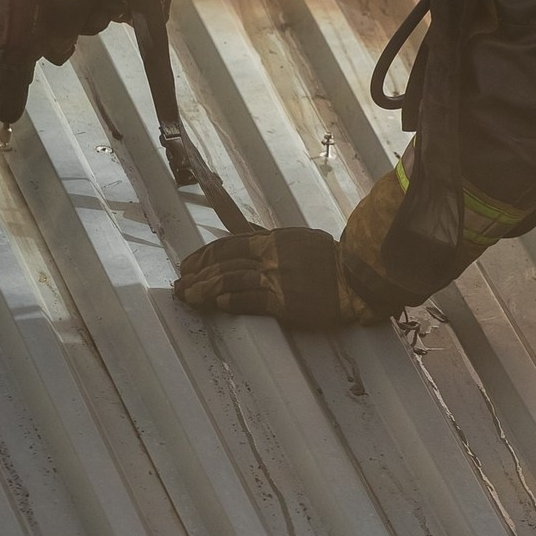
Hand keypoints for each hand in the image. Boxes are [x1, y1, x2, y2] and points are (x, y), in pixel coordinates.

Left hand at [172, 228, 386, 327]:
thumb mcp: (298, 238)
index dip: (203, 256)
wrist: (356, 279)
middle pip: (223, 262)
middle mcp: (271, 255)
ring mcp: (276, 278)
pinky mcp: (284, 302)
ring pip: (230, 280)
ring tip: (187, 297)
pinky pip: (249, 301)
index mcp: (273, 239)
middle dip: (196, 274)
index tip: (187, 265)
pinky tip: (214, 305)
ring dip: (204, 290)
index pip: (228, 244)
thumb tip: (245, 230)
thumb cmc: (330, 260)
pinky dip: (229, 302)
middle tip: (179, 285)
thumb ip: (269, 238)